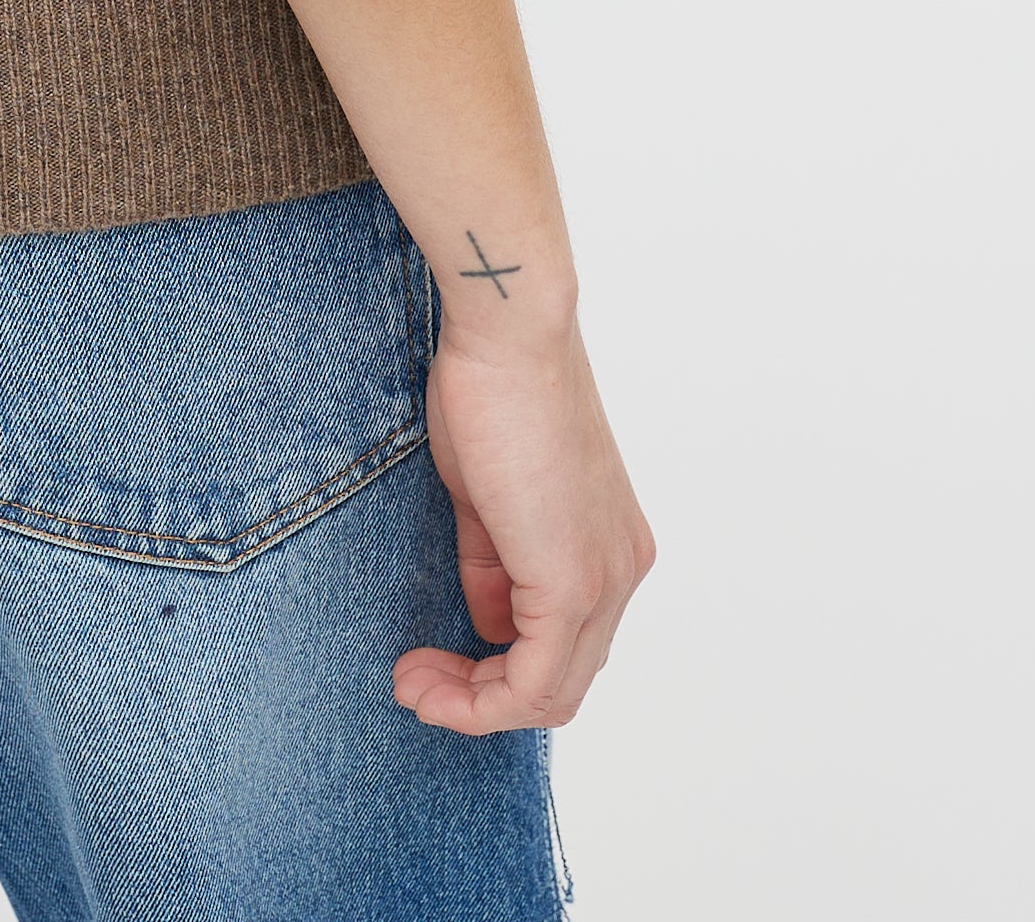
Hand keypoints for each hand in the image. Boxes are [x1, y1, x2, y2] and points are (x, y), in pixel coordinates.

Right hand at [393, 313, 654, 730]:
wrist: (510, 332)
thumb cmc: (492, 386)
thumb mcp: (487, 492)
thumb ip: (493, 560)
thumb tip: (486, 619)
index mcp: (610, 546)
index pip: (564, 645)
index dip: (494, 671)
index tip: (428, 658)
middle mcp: (622, 570)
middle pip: (561, 681)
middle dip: (480, 697)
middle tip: (413, 679)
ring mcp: (604, 579)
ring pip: (551, 692)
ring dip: (474, 703)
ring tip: (412, 683)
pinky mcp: (573, 581)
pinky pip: (534, 682)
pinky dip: (478, 700)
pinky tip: (425, 679)